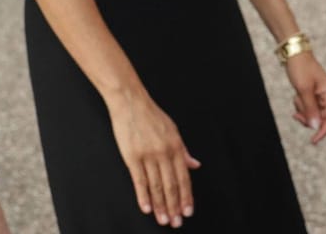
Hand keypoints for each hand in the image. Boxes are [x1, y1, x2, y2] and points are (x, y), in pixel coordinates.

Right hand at [107, 89, 199, 227]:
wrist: (130, 102)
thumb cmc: (151, 115)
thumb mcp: (173, 130)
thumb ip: (184, 150)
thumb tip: (194, 165)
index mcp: (176, 147)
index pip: (184, 178)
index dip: (186, 196)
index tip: (187, 211)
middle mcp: (164, 152)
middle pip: (171, 185)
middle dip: (175, 206)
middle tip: (176, 222)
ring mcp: (148, 155)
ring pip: (157, 186)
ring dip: (160, 206)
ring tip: (163, 219)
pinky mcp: (132, 156)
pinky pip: (140, 180)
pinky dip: (143, 196)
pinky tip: (146, 207)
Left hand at [284, 51, 325, 144]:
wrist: (293, 53)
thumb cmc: (300, 68)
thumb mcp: (303, 90)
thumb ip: (310, 109)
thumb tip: (315, 128)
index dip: (324, 131)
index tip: (313, 140)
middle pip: (322, 118)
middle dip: (309, 118)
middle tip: (296, 116)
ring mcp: (320, 95)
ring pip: (313, 113)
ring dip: (303, 111)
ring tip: (296, 98)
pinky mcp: (312, 93)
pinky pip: (308, 107)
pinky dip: (301, 105)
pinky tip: (296, 96)